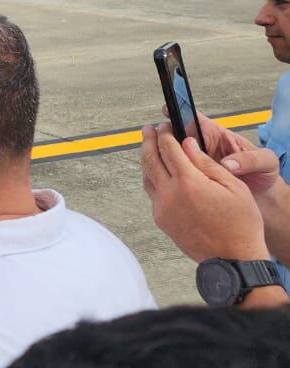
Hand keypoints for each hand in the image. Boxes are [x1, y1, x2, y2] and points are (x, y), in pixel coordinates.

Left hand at [141, 124, 268, 261]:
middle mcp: (170, 194)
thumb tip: (187, 143)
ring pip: (147, 176)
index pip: (168, 148)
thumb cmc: (240, 224)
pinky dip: (152, 178)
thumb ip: (206, 163)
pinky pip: (151, 193)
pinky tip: (158, 173)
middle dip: (148, 140)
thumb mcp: (233, 187)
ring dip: (146, 158)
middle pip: (150, 159)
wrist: (234, 259)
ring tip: (149, 147)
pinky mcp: (161, 221)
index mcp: (189, 182)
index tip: (165, 126)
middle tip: (148, 129)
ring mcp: (162, 209)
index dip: (165, 134)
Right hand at [164, 107, 282, 195]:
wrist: (263, 194)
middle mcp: (203, 147)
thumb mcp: (265, 161)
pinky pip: (180, 174)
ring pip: (175, 156)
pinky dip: (176, 176)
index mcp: (217, 135)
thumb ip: (249, 159)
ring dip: (171, 160)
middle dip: (169, 139)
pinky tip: (180, 181)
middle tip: (168, 145)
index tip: (168, 111)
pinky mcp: (195, 178)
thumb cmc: (264, 172)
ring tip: (177, 167)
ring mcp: (197, 163)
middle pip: (178, 138)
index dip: (180, 113)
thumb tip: (228, 163)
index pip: (195, 120)